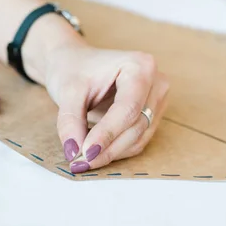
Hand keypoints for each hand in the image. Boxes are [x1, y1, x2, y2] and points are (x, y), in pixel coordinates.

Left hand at [43, 42, 168, 173]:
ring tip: (82, 159)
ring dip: (111, 153)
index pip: (128, 108)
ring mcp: (157, 101)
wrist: (76, 64)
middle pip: (136, 126)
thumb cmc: (74, 69)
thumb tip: (75, 152)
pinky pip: (137, 141)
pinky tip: (95, 152)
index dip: (107, 133)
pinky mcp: (152, 116)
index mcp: (140, 66)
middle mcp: (156, 83)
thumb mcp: (67, 90)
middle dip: (107, 148)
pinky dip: (115, 150)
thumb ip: (71, 120)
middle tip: (80, 162)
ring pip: (138, 138)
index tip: (85, 152)